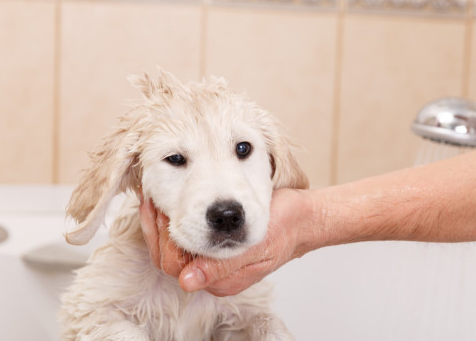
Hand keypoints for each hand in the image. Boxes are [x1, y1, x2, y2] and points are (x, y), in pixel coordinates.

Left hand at [139, 188, 312, 295]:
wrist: (304, 218)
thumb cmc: (285, 226)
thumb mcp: (256, 245)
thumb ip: (222, 266)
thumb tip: (188, 282)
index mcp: (221, 280)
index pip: (173, 265)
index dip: (160, 237)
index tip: (159, 206)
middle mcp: (213, 274)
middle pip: (168, 258)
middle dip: (156, 229)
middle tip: (152, 197)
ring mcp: (213, 262)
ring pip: (173, 249)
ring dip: (161, 224)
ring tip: (155, 197)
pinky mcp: (215, 248)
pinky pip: (185, 239)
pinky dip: (173, 220)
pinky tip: (171, 202)